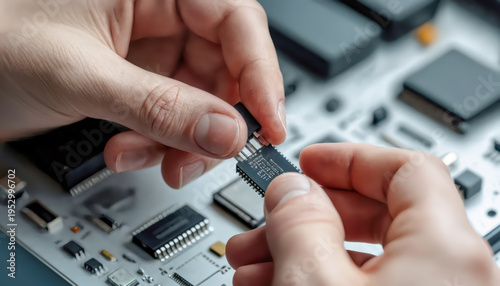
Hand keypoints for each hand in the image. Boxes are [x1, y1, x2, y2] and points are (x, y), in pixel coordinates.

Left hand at [0, 0, 285, 187]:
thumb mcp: (81, 74)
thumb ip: (159, 106)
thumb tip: (227, 132)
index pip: (236, 21)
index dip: (260, 74)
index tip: (269, 124)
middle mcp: (159, 11)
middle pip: (224, 67)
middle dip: (214, 121)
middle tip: (204, 156)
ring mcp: (150, 48)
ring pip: (199, 101)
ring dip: (180, 140)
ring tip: (145, 158)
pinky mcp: (139, 79)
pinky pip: (172, 116)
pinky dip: (157, 142)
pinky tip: (126, 150)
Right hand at [227, 143, 499, 285]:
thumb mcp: (315, 284)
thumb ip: (300, 223)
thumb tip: (292, 189)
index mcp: (447, 250)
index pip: (404, 168)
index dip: (348, 158)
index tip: (307, 161)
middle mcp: (452, 275)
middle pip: (378, 215)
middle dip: (308, 214)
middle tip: (268, 219)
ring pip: (364, 259)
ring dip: (302, 252)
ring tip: (253, 264)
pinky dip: (320, 282)